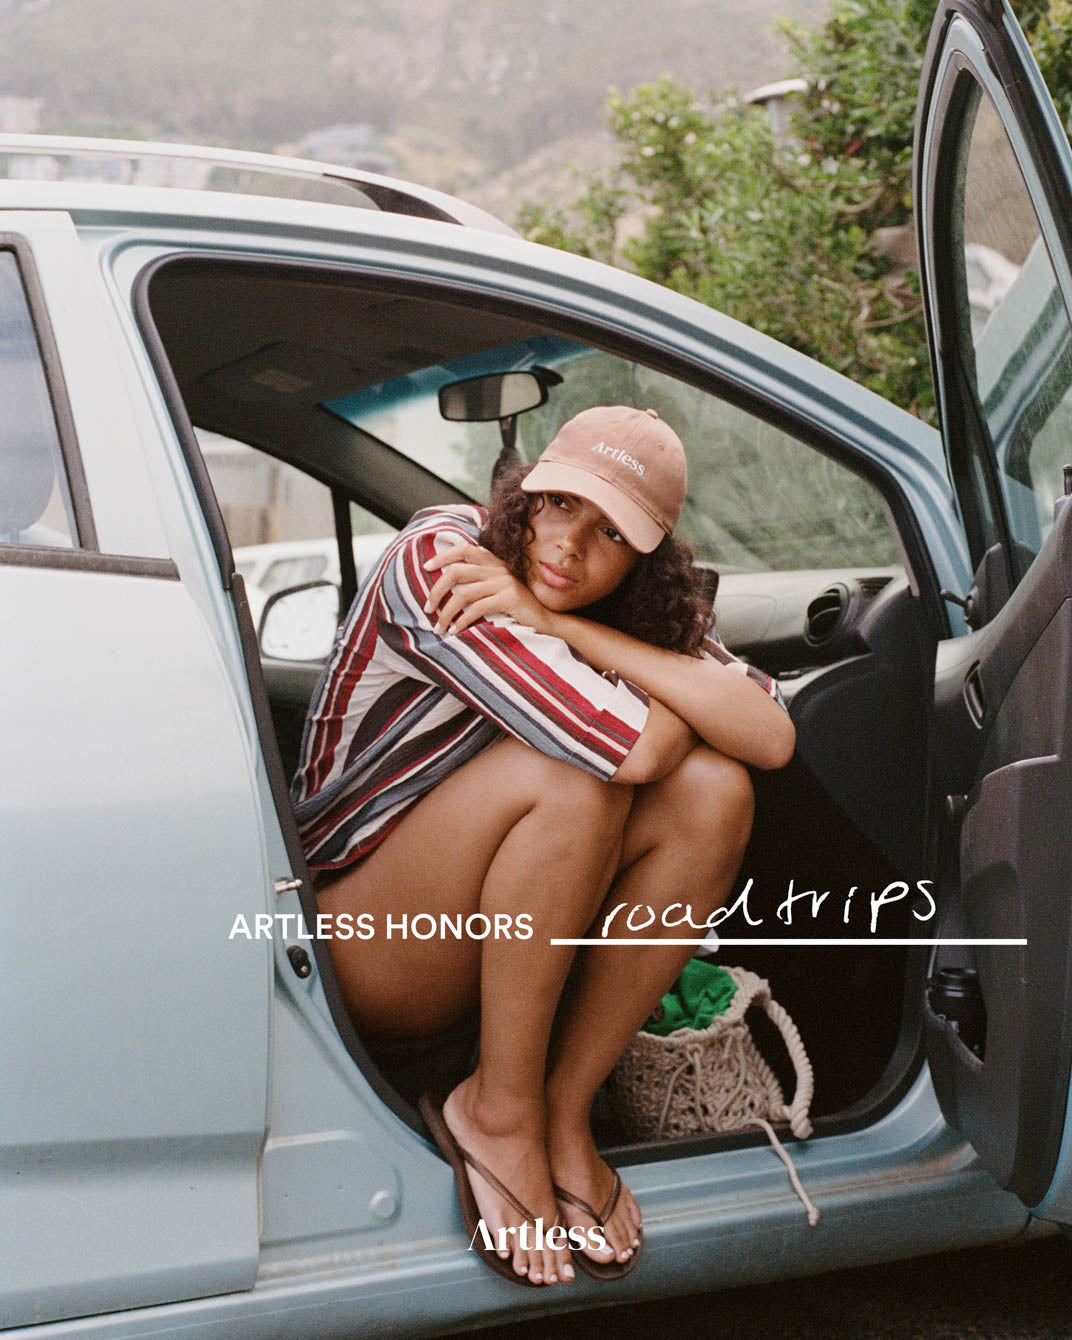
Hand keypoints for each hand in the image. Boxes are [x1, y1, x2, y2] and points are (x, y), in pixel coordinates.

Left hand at [423, 542, 550, 635]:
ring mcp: (505, 582)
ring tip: (439, 628)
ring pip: (463, 593)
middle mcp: (498, 569)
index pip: (465, 549)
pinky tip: (455, 631)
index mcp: (494, 563)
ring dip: (446, 613)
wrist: (548, 621)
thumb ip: (479, 584)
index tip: (426, 567)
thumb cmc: (518, 610)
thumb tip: (447, 590)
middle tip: (428, 608)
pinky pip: (477, 608)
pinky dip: (462, 621)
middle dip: (437, 591)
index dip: (443, 556)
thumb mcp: (498, 591)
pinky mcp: (510, 598)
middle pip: (456, 572)